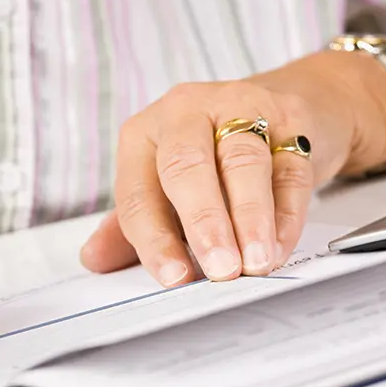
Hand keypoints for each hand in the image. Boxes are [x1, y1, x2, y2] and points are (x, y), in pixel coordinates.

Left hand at [81, 51, 385, 285]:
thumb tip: (94, 259)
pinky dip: (286, 213)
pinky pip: (289, 168)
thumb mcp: (164, 187)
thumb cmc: (211, 159)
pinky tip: (279, 245)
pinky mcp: (291, 118)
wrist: (279, 112)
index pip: (138, 191)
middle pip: (187, 164)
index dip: (153, 238)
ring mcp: (241, 108)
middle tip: (220, 269)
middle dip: (203, 222)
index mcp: (145, 133)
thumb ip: (132, 224)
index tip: (174, 278)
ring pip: (243, 162)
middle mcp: (187, 112)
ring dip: (250, 218)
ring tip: (255, 263)